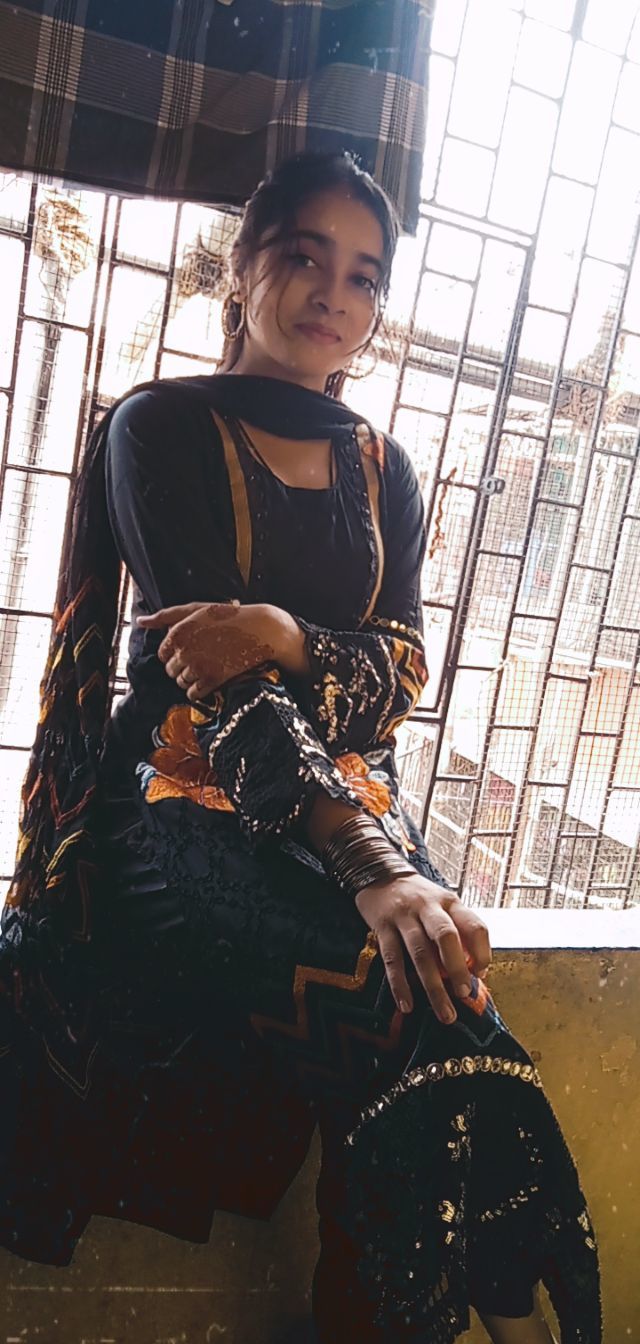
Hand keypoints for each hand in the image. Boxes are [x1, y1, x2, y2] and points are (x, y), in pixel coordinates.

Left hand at [137, 601, 280, 698]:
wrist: (260, 630)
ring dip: (192, 679)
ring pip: (181, 683)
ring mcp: (199, 666)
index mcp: (179, 632)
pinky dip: (199, 690)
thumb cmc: (227, 617)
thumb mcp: (196, 610)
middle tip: (202, 658)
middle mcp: (185, 650)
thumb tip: (140, 621)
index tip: (191, 648)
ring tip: (208, 667)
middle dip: (183, 667)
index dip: (176, 653)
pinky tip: (210, 680)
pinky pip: (194, 694)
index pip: (163, 654)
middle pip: (171, 671)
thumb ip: (166, 616)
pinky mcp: (213, 680)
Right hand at [355, 873, 490, 1024]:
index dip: (482, 953)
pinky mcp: (382, 927)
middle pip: (446, 937)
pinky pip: (392, 959)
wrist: (379, 874)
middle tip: (464, 995)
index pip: (475, 926)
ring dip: (433, 986)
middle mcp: (428, 907)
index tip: (480, 976)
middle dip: (457, 969)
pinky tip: (406, 1005)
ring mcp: (403, 916)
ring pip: (420, 953)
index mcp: (450, 902)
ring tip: (444, 1013)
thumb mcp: (443, 905)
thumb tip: (476, 971)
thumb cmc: (419, 898)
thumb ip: (459, 932)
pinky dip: (399, 984)